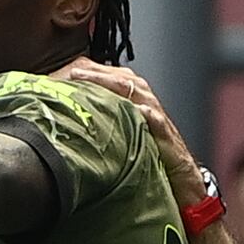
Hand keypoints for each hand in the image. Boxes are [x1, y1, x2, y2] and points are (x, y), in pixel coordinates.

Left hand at [52, 57, 205, 206]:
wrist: (177, 171)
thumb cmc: (146, 148)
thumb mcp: (121, 129)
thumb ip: (103, 117)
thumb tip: (71, 113)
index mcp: (134, 97)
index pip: (111, 77)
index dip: (89, 72)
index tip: (65, 72)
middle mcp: (145, 101)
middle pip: (121, 79)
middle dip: (97, 74)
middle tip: (75, 73)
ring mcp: (156, 116)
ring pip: (137, 92)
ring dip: (116, 86)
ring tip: (95, 82)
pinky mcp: (166, 135)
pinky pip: (157, 121)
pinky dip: (148, 113)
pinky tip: (138, 109)